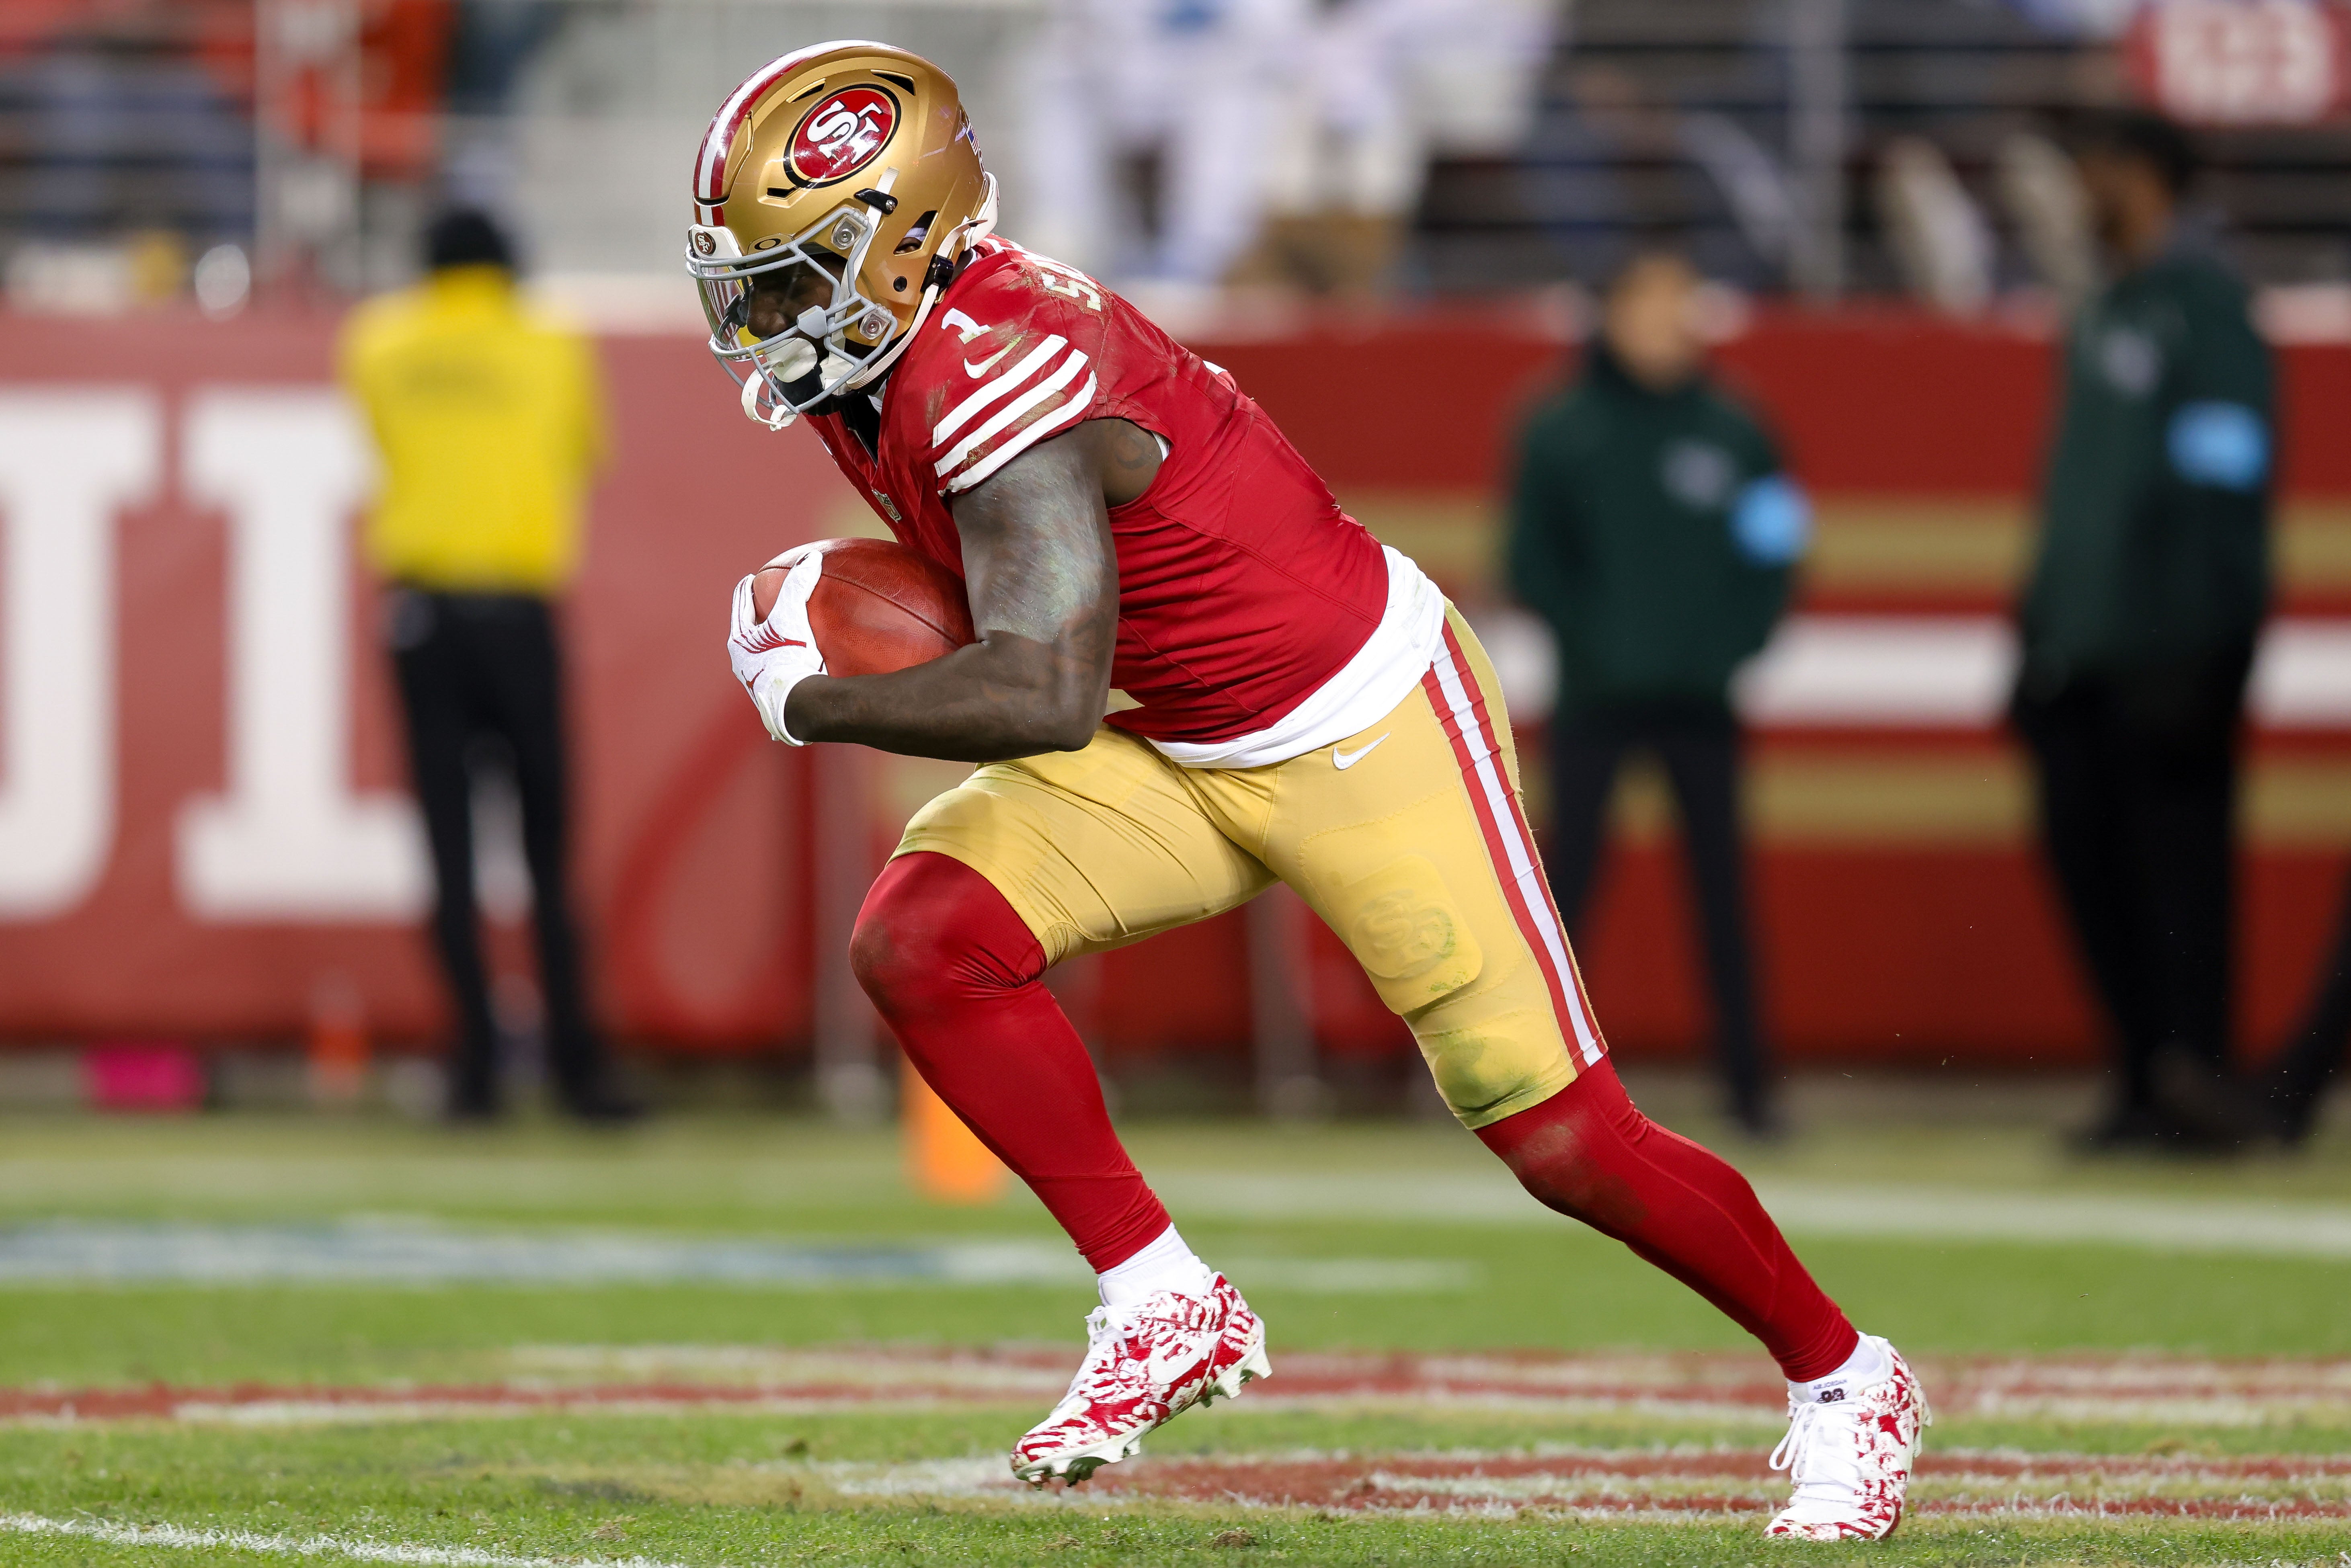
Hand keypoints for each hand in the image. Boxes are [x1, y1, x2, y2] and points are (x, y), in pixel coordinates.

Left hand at [727, 548, 824, 742]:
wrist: (796, 705)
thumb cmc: (787, 658)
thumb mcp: (791, 615)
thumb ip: (799, 585)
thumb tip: (812, 557)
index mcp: (739, 643)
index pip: (740, 608)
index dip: (744, 591)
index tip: (748, 580)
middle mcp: (743, 665)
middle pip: (746, 633)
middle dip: (754, 618)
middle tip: (762, 603)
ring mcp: (757, 683)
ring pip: (759, 656)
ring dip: (767, 644)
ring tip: (778, 634)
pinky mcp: (773, 698)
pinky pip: (776, 674)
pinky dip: (782, 665)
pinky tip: (794, 668)